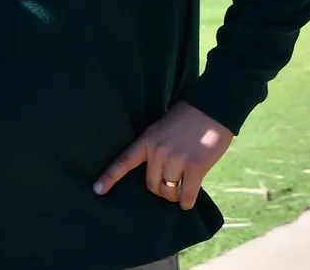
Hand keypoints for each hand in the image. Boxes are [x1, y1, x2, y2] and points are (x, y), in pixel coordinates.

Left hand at [92, 101, 233, 209]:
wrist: (213, 106)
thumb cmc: (189, 116)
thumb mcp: (163, 127)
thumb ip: (156, 147)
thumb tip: (158, 174)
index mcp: (147, 139)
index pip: (124, 161)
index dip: (110, 177)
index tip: (97, 190)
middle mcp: (158, 151)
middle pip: (151, 185)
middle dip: (160, 189)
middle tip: (170, 186)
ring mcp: (176, 159)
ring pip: (168, 191)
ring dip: (175, 195)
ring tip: (182, 189)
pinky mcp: (195, 167)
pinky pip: (186, 194)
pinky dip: (187, 201)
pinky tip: (188, 202)